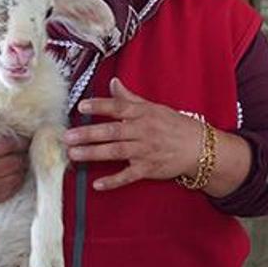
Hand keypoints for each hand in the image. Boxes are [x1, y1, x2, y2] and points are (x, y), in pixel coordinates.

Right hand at [0, 132, 30, 213]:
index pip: (12, 143)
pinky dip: (14, 182)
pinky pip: (8, 192)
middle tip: (24, 145)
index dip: (22, 139)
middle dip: (23, 153)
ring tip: (18, 157)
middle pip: (17, 161)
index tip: (24, 134)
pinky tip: (12, 172)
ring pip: (15, 177)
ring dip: (21, 168)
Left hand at [65, 78, 206, 190]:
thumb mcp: (154, 108)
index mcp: (143, 114)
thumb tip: (114, 82)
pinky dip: (113, 181)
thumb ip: (131, 98)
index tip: (81, 106)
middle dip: (89, 134)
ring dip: (94, 153)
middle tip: (68, 136)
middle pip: (112, 131)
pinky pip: (128, 176)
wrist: (199, 148)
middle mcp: (143, 131)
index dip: (100, 106)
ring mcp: (145, 151)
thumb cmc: (175, 126)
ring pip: (116, 151)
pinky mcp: (148, 169)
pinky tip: (97, 184)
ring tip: (74, 154)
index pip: (119, 107)